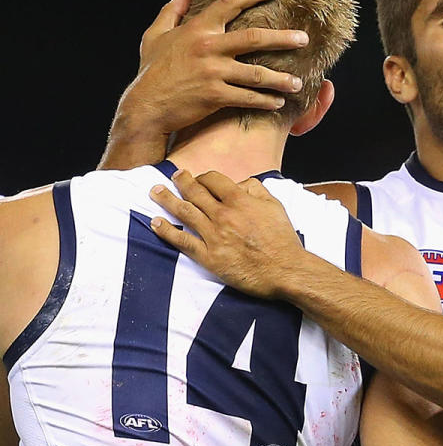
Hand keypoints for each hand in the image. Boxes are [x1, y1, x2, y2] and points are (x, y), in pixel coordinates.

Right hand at [103, 0, 309, 166]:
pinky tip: (278, 103)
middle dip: (283, 38)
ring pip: (257, 73)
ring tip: (298, 82)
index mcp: (198, 29)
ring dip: (280, 79)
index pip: (230, 3)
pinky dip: (265, 101)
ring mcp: (213, 72)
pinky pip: (248, 97)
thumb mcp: (155, 36)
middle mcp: (208, 47)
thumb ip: (171, 12)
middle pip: (254, 38)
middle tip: (304, 39)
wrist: (146, 106)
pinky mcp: (215, 95)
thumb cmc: (152, 71)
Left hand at [148, 170, 308, 299]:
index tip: (200, 178)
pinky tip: (155, 222)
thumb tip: (240, 184)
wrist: (285, 270)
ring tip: (155, 191)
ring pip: (184, 212)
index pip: (214, 180)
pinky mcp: (209, 257)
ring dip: (166, 199)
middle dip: (182, 181)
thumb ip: (256, 190)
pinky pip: (182, 241)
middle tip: (174, 176)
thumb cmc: (282, 240)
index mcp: (240, 201)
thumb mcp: (275, 206)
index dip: (204, 176)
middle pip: (195, 192)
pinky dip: (166, 231)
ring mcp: (214, 236)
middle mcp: (223, 216)